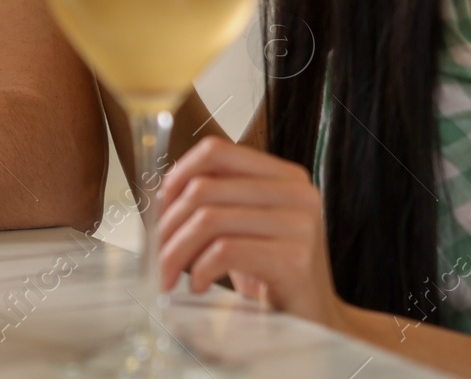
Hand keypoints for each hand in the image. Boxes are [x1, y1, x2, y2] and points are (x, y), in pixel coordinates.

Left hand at [157, 138, 345, 328]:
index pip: (215, 152)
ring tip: (170, 274)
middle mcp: (297, 193)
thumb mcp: (244, 226)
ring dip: (177, 251)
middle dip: (168, 224)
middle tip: (157, 255)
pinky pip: (225, 252)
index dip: (176, 176)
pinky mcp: (295, 260)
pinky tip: (199, 286)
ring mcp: (300, 224)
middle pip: (204, 189)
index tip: (158, 209)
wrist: (313, 318)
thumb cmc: (270, 272)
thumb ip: (215, 200)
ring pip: (209, 220)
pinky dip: (200, 270)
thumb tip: (159, 194)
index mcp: (284, 176)